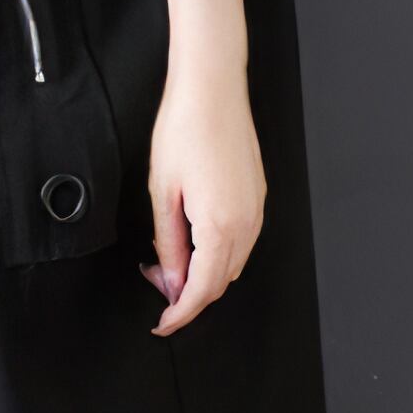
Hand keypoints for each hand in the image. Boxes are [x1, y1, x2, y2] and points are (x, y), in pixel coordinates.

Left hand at [142, 0, 262, 333]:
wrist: (212, 89)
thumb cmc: (185, 130)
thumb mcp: (162, 193)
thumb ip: (168, 243)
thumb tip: (170, 279)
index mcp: (221, 226)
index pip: (203, 290)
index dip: (181, 313)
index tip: (163, 323)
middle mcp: (247, 223)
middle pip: (221, 282)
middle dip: (188, 293)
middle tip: (154, 280)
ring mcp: (257, 209)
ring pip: (233, 264)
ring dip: (203, 272)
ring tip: (167, 258)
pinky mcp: (258, 195)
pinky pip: (241, 241)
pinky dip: (217, 252)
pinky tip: (192, 238)